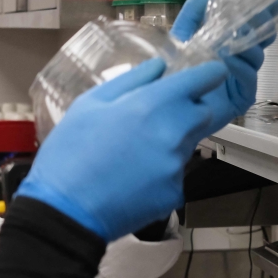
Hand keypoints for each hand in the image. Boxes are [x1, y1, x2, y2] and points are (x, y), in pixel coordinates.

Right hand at [17, 58, 226, 241]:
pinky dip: (161, 172)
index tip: (210, 73)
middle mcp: (174, 132)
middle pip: (203, 114)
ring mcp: (177, 165)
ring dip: (172, 142)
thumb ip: (131, 80)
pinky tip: (133, 178)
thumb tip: (159, 66)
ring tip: (134, 153)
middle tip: (158, 117)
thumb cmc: (70, 153)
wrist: (66, 211)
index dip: (209, 74)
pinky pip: (175, 174)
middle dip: (190, 110)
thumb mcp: (90, 104)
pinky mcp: (175, 192)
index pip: (202, 80)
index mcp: (153, 104)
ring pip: (187, 144)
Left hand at [171, 0, 277, 131]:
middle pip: (263, 37)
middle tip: (253, 15)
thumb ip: (197, 7)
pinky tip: (227, 60)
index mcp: (230, 41)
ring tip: (229, 38)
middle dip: (260, 23)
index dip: (267, 9)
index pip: (255, 22)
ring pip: (257, 55)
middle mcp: (241, 57)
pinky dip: (239, 65)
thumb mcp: (183, 32)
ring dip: (244, 43)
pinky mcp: (243, 97)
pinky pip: (249, 77)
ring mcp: (244, 77)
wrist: (168, 102)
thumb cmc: (175, 69)